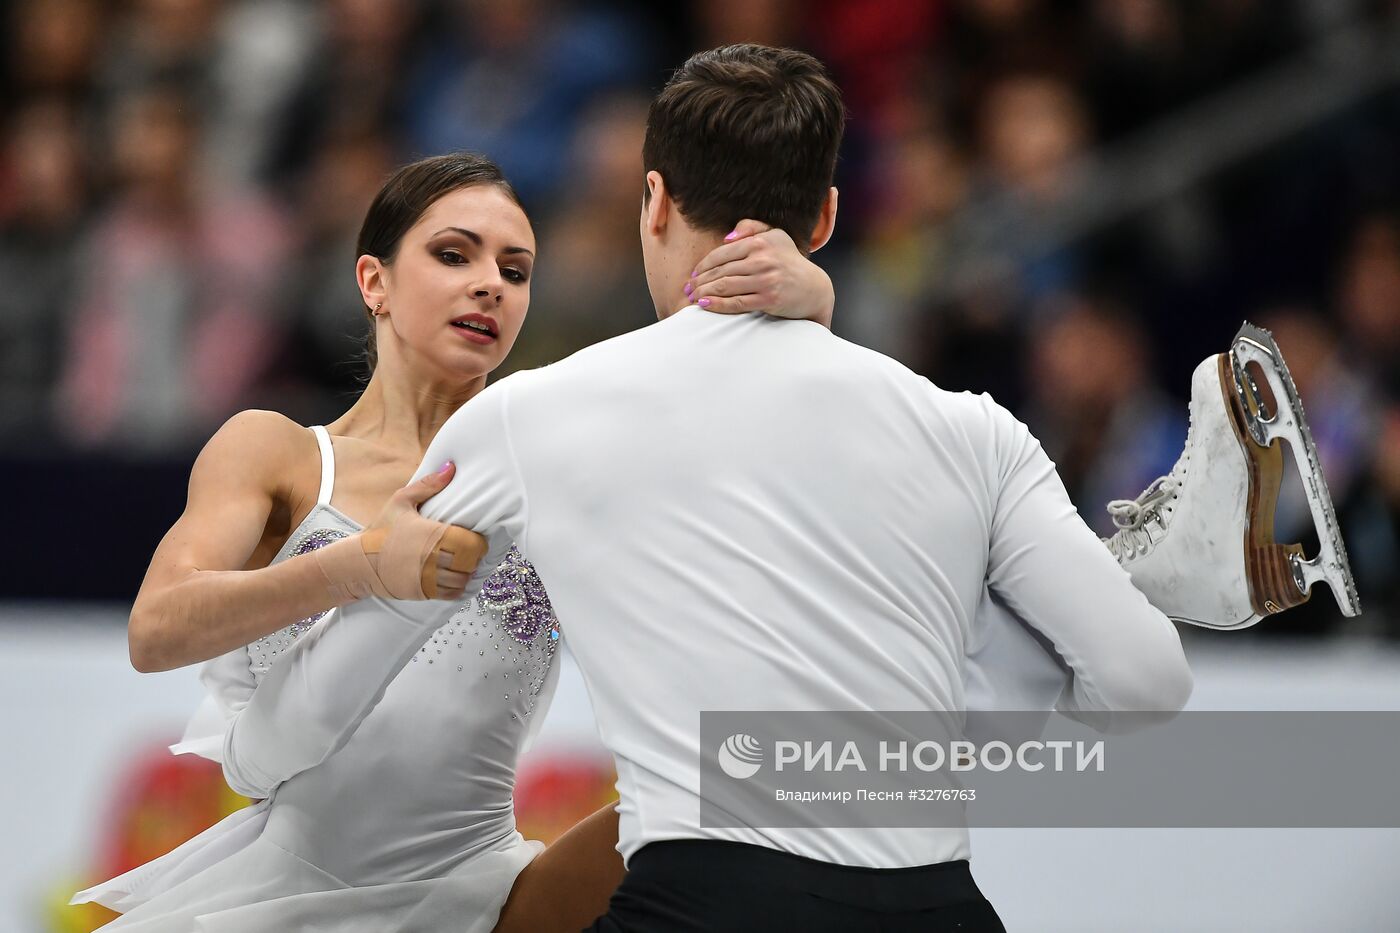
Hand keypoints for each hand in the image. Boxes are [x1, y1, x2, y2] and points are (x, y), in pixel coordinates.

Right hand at [359, 462, 485, 599]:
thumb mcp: (401, 501)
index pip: (472, 544)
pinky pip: (452, 595)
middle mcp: (432, 559)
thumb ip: (428, 484)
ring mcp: (428, 579)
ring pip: (463, 581)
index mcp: (432, 535)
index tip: (474, 538)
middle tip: (470, 551)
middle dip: (474, 557)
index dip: (478, 542)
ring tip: (463, 564)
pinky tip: (454, 577)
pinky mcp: (423, 593)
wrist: (358, 562)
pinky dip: (458, 588)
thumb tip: (451, 467)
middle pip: (470, 563)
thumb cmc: (381, 529)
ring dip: (467, 573)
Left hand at [689, 219, 834, 328]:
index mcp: (760, 242)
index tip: (694, 273)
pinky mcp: (768, 299)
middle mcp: (762, 259)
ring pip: (725, 286)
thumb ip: (751, 228)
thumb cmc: (790, 261)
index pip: (722, 253)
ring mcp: (765, 280)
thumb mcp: (775, 236)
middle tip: (688, 288)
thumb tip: (726, 237)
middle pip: (720, 271)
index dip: (704, 265)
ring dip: (704, 293)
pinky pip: (736, 302)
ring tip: (693, 298)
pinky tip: (705, 305)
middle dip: (700, 281)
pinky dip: (717, 304)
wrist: (814, 288)